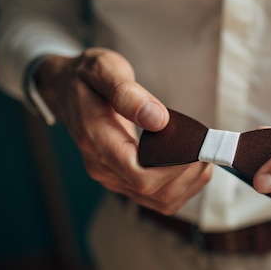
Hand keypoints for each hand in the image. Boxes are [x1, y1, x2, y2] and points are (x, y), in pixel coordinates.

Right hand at [35, 47, 211, 214]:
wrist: (65, 91)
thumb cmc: (87, 78)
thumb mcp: (103, 69)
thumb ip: (127, 93)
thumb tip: (158, 120)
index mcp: (96, 141)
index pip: (140, 174)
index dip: (174, 167)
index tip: (195, 145)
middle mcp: (103, 168)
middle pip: (155, 192)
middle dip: (189, 173)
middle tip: (205, 145)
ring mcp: (113, 178)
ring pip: (161, 200)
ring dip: (190, 182)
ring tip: (201, 152)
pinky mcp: (124, 181)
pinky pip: (159, 197)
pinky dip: (183, 185)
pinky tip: (191, 162)